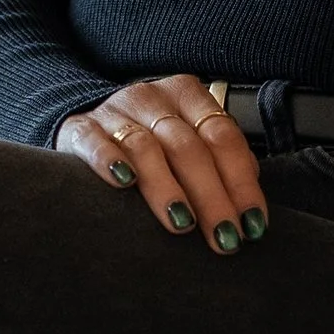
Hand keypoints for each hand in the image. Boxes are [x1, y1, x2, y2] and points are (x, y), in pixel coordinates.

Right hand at [55, 76, 266, 252]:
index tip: (252, 223)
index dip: (241, 182)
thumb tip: (250, 206)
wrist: (88, 125)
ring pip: (146, 148)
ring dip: (167, 188)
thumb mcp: (187, 138)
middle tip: (224, 237)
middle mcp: (153, 97)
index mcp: (188, 96)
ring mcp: (115, 111)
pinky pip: (96, 143)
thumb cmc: (151, 141)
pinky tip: (124, 183)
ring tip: (183, 223)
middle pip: (188, 147)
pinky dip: (110, 161)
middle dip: (211, 196)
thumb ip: (218, 162)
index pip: (223, 136)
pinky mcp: (81, 129)